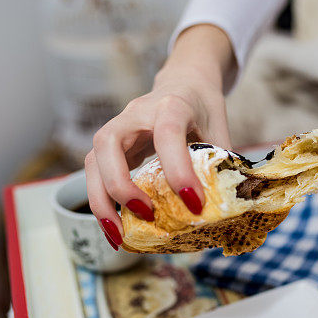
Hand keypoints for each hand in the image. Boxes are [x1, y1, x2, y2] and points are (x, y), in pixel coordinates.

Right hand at [85, 25, 234, 248]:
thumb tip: (224, 209)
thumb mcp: (219, 129)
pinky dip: (102, 204)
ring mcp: (118, 127)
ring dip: (101, 201)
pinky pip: (95, 174)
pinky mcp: (110, 146)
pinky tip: (115, 228)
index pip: (168, 133)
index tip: (194, 203)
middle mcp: (136, 113)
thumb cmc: (203, 107)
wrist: (184, 82)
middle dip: (120, 186)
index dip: (179, 170)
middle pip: (108, 144)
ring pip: (92, 161)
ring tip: (119, 235)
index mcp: (172, 104)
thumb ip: (220, 163)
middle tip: (146, 216)